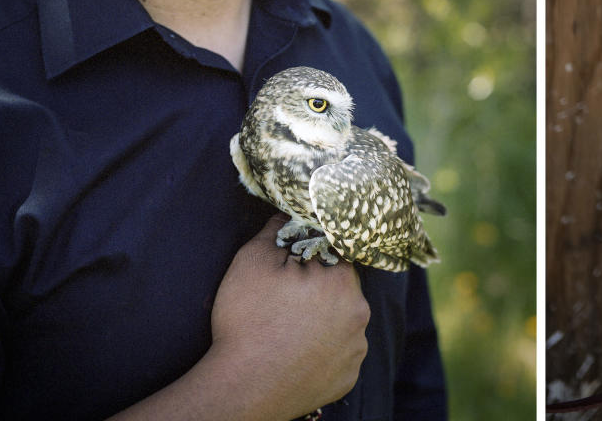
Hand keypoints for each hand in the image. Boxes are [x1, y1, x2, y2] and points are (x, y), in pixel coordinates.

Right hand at [108, 215, 369, 420]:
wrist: (241, 389)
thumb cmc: (247, 321)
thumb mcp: (252, 261)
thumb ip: (276, 230)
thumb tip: (288, 212)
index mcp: (342, 280)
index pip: (337, 254)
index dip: (314, 257)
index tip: (296, 265)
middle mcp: (360, 313)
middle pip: (343, 288)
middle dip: (320, 288)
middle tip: (287, 299)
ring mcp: (357, 349)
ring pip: (344, 321)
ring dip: (325, 320)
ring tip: (290, 328)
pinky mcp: (348, 377)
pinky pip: (340, 354)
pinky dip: (324, 351)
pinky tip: (298, 351)